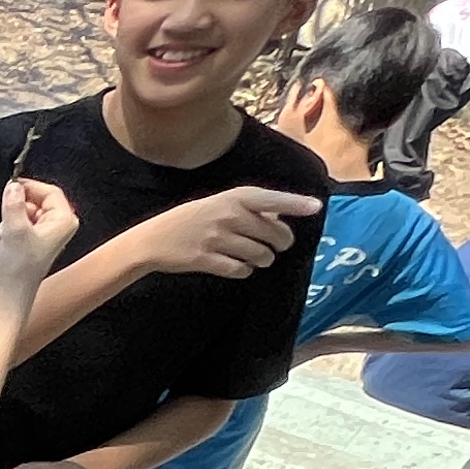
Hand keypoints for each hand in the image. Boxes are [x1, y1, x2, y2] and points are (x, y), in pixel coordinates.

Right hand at [0, 175, 74, 290]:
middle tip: (7, 222)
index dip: (30, 187)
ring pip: (22, 215)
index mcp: (64, 222)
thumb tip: (13, 186)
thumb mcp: (14, 229)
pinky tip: (2, 247)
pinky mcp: (30, 245)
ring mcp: (44, 237)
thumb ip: (14, 203)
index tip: (12, 186)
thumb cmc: (18, 271)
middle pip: (34, 202)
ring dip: (7, 225)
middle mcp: (57, 228)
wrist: (8, 298)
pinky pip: (16, 227)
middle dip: (15, 211)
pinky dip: (5, 234)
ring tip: (4, 240)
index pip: (50, 191)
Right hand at [123, 187, 315, 282]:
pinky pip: (239, 269)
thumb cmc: (190, 220)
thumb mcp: (218, 203)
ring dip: (264, 259)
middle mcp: (227, 215)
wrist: (153, 239)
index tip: (316, 208)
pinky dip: (244, 270)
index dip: (295, 204)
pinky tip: (239, 267)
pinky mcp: (205, 259)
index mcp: (233, 198)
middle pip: (271, 234)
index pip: (272, 199)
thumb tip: (283, 217)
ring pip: (259, 254)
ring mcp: (216, 238)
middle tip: (278, 246)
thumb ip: (249, 208)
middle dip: (281, 243)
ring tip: (258, 258)